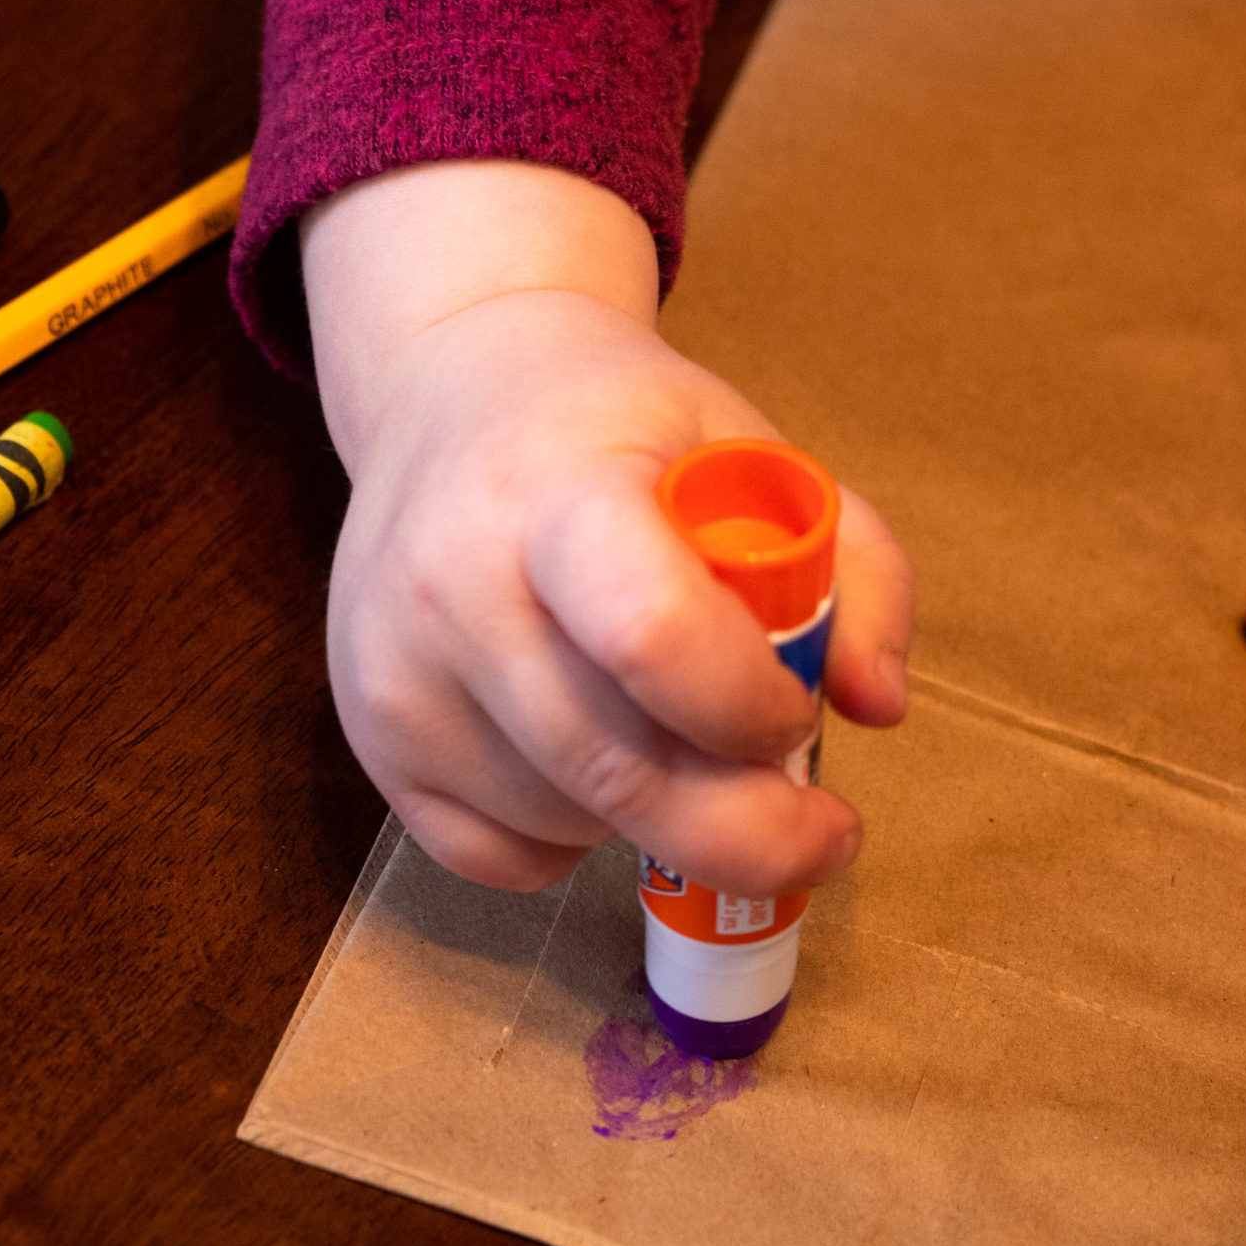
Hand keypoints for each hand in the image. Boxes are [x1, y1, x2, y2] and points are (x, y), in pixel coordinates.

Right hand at [303, 161, 911, 889]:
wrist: (451, 389)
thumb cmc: (621, 430)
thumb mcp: (752, 450)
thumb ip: (854, 567)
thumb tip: (877, 705)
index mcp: (557, 491)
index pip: (652, 635)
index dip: (749, 707)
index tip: (797, 713)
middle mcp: (452, 585)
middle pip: (617, 771)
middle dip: (746, 833)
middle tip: (817, 836)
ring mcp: (395, 672)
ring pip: (567, 823)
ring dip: (659, 821)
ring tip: (678, 740)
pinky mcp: (369, 737)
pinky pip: (497, 856)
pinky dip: (571, 842)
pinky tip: (595, 764)